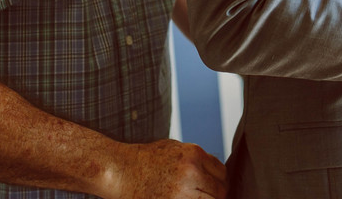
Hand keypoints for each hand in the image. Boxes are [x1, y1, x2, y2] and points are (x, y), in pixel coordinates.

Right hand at [101, 139, 226, 198]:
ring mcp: (180, 192)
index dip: (219, 181)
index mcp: (193, 154)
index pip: (222, 172)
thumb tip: (215, 171)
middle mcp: (190, 172)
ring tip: (192, 197)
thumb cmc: (144, 158)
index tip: (213, 186)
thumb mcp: (174, 148)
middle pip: (220, 191)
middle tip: (204, 195)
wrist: (119, 170)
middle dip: (215, 195)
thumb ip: (197, 158)